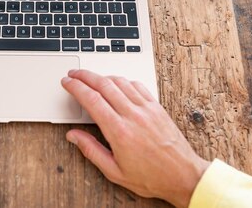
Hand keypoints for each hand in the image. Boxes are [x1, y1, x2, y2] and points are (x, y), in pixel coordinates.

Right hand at [61, 70, 209, 207]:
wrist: (184, 176)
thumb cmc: (152, 177)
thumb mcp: (114, 171)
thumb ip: (91, 150)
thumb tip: (73, 136)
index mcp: (119, 132)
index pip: (92, 100)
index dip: (76, 87)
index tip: (67, 82)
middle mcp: (133, 116)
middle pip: (104, 85)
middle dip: (85, 76)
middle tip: (74, 74)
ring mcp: (146, 109)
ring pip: (120, 82)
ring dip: (103, 76)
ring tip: (92, 78)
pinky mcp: (157, 107)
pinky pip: (137, 86)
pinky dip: (123, 81)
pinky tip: (117, 84)